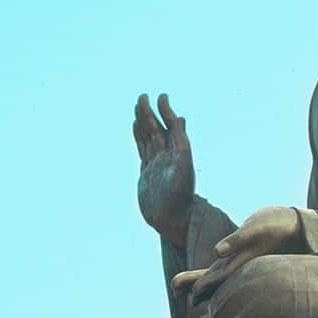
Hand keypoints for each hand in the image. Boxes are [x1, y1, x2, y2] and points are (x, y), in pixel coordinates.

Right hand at [134, 93, 194, 248]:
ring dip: (143, 122)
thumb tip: (180, 118)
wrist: (171, 221)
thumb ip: (180, 142)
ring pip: (148, 138)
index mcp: (178, 153)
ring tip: (138, 107)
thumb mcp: (182, 166)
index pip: (170, 127)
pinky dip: (138, 137)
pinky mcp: (147, 173)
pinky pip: (142, 150)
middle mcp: (167, 156)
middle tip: (142, 97)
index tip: (161, 96)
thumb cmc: (180, 198)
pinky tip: (135, 128)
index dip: (165, 111)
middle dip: (149, 113)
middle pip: (156, 129)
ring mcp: (156, 164)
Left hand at [171, 206, 301, 304]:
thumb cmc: (276, 225)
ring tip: (181, 286)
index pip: (212, 279)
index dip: (195, 286)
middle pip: (212, 279)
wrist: (298, 225)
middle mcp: (238, 266)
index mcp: (237, 264)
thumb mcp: (255, 229)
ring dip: (201, 280)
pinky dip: (214, 270)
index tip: (176, 288)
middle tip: (174, 289)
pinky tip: (208, 271)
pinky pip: (227, 265)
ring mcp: (243, 261)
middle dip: (192, 285)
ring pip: (218, 274)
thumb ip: (236, 241)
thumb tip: (216, 252)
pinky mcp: (246, 254)